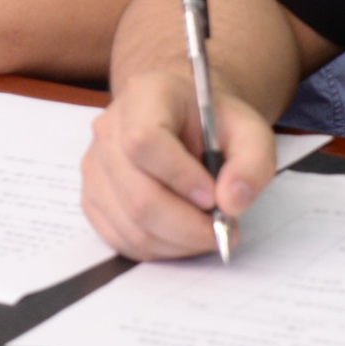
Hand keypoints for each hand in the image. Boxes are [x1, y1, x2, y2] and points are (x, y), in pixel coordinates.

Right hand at [81, 63, 279, 259]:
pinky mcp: (92, 198)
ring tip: (206, 231)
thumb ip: (252, 163)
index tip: (213, 197)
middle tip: (221, 230)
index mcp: (144, 96)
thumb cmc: (213, 125)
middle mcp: (109, 129)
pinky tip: (182, 234)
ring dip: (177, 242)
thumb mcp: (250, 131)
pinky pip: (121, 239)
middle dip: (186, 225)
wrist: (185, 120)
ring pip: (130, 225)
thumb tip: (231, 202)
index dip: (179, 177)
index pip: (144, 140)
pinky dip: (159, 249)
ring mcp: (95, 166)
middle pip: (137, 193)